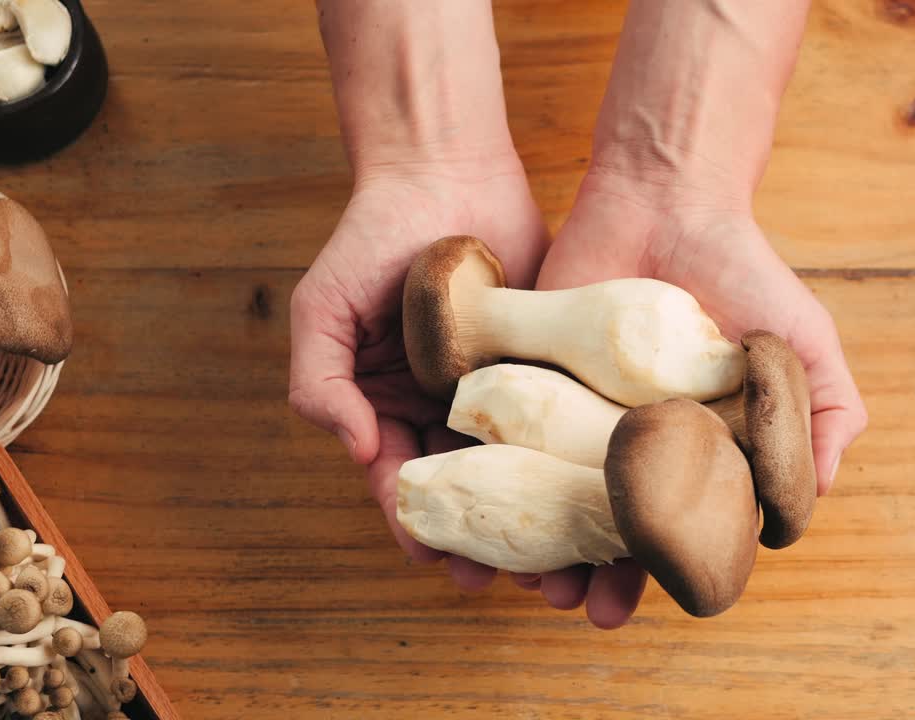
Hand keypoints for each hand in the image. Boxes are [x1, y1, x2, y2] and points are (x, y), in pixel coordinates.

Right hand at [288, 156, 547, 588]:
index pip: (404, 482)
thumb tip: (359, 451)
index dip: (418, 526)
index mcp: (393, 408)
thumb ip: (320, 380)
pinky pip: (562, 417)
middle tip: (510, 584)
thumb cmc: (372, 237)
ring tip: (562, 561)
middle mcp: (449, 409)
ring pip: (523, 469)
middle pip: (470, 491)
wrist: (446, 171)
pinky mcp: (550, 363)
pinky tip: (595, 490)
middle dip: (485, 541)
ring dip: (537, 516)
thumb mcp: (323, 308)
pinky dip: (573, 457)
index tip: (439, 561)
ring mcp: (505, 389)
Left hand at [526, 171, 868, 627]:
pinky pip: (500, 443)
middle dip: (595, 576)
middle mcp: (632, 443)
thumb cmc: (743, 269)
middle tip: (582, 607)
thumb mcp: (802, 340)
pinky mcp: (527, 381)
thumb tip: (811, 499)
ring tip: (531, 583)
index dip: (669, 568)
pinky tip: (476, 522)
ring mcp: (575, 415)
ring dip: (537, 548)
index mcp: (697, 448)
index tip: (659, 598)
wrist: (666, 197)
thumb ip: (827, 412)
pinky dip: (485, 483)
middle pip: (608, 527)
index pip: (681, 528)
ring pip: (547, 500)